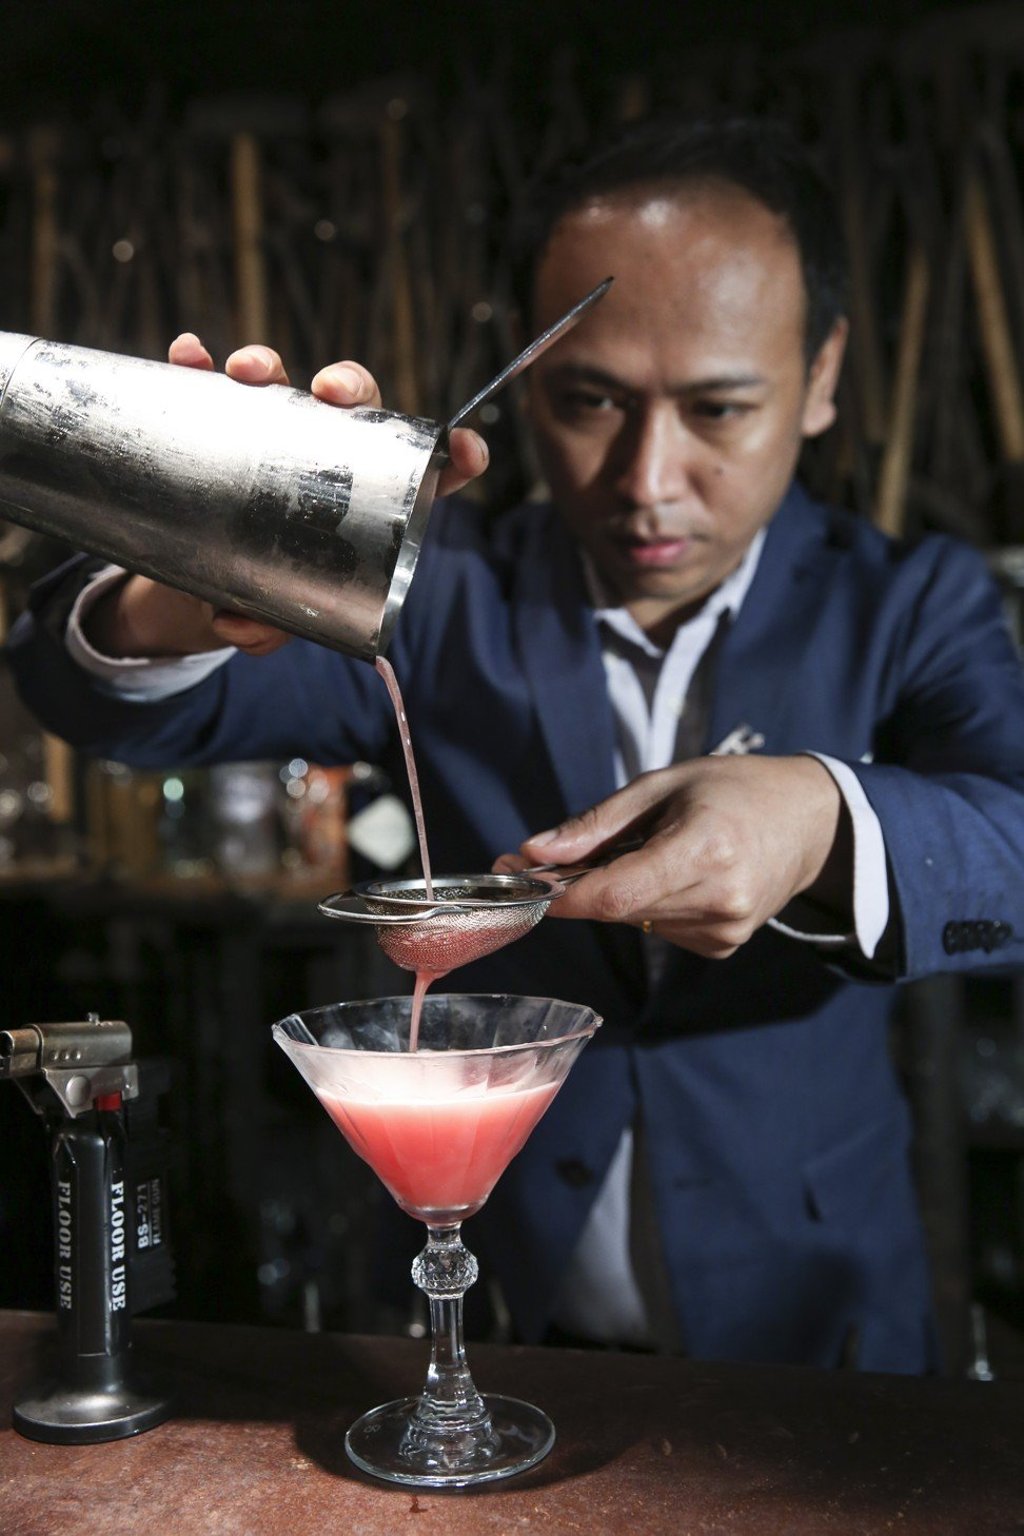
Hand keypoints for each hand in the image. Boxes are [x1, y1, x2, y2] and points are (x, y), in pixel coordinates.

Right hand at [85, 335, 488, 659]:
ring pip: (285, 382)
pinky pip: (210, 383)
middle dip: (349, 384)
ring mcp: (274, 431)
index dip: (457, 458)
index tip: (465, 449)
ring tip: (245, 372)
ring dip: (268, 366)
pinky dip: (198, 365)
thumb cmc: (264, 594)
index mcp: (368, 502)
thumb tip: (241, 628)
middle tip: (327, 392)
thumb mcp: (273, 617)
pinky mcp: (219, 422)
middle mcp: (327, 453)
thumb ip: (268, 627)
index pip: (426, 474)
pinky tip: (186, 356)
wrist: (204, 584)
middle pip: (356, 405)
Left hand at [496, 756, 847, 957]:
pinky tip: (671, 874)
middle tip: (549, 857)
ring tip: (641, 851)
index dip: (561, 895)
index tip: (520, 879)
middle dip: (576, 888)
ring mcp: (724, 930)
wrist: (810, 822)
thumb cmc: (734, 789)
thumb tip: (533, 853)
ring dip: (615, 894)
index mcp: (706, 849)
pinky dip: (646, 904)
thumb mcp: (663, 785)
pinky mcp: (722, 945)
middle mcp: (718, 899)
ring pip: (633, 921)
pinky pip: (657, 928)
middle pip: (617, 910)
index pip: (615, 894)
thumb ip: (597, 825)